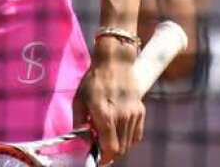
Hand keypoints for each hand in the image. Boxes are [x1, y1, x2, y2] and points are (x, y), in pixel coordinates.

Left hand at [73, 39, 144, 164]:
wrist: (115, 62)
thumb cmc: (93, 80)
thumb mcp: (79, 100)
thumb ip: (79, 123)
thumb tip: (83, 140)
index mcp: (105, 115)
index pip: (111, 149)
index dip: (103, 157)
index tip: (96, 157)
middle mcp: (122, 118)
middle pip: (121, 150)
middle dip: (109, 152)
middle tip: (99, 146)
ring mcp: (134, 115)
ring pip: (129, 144)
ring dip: (118, 145)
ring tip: (107, 135)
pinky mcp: (141, 112)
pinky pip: (137, 135)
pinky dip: (128, 138)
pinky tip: (119, 131)